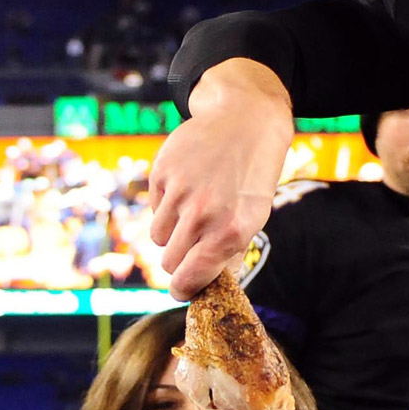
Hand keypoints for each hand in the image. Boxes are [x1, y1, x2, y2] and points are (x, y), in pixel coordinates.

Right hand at [149, 59, 293, 298]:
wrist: (246, 120)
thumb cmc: (253, 175)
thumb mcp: (254, 217)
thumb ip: (227, 252)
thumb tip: (203, 285)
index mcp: (230, 232)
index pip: (188, 279)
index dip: (183, 289)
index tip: (182, 289)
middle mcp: (203, 215)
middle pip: (169, 262)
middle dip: (179, 259)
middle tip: (193, 245)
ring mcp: (179, 192)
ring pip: (158, 237)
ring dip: (171, 231)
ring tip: (193, 210)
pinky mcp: (162, 172)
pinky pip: (154, 208)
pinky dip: (166, 204)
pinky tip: (188, 185)